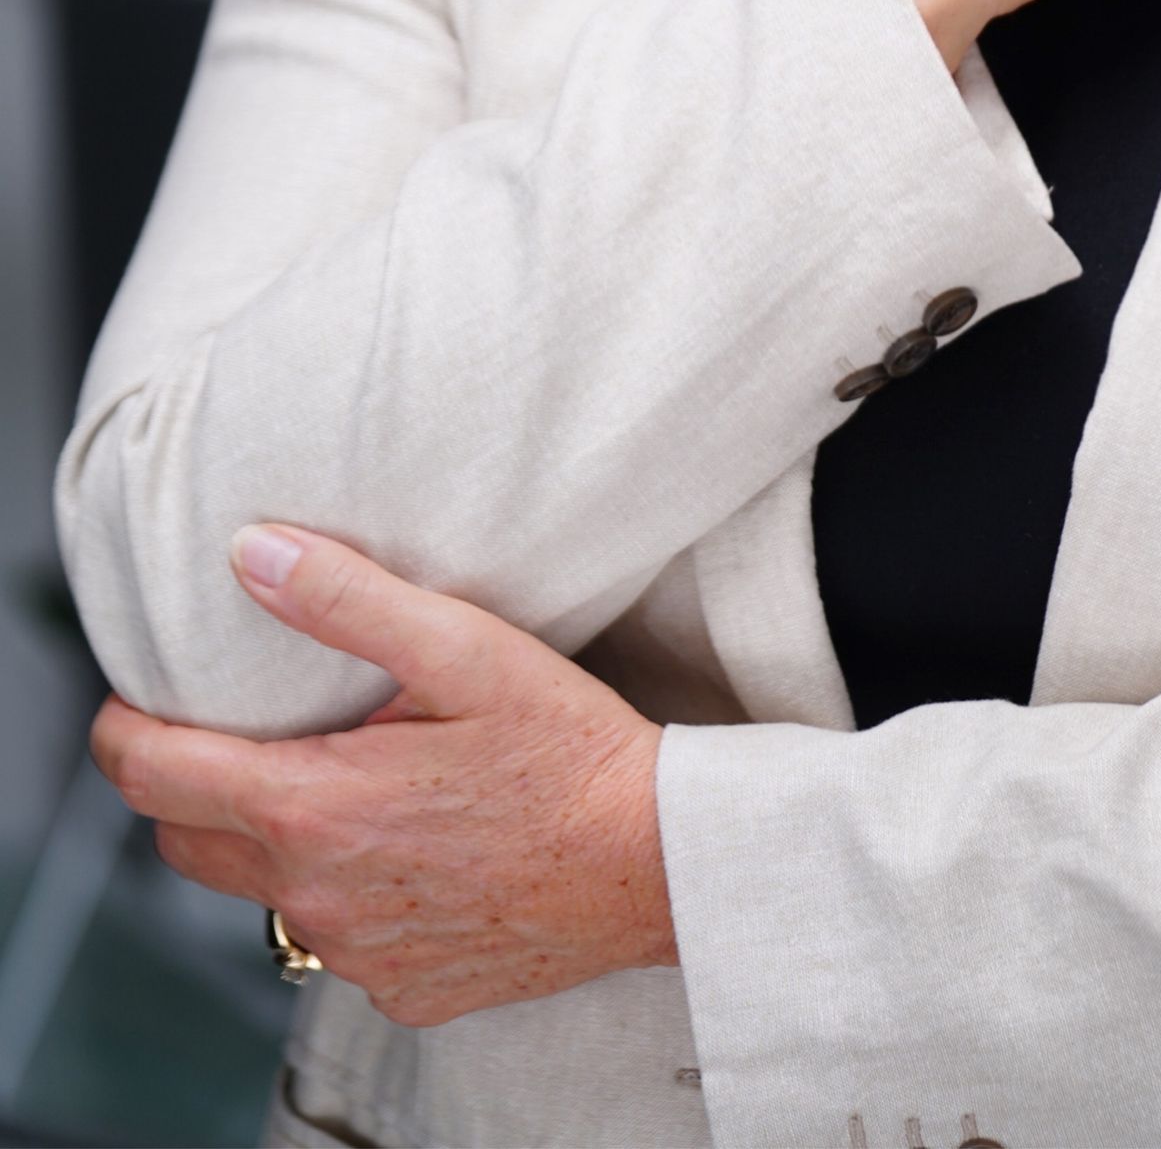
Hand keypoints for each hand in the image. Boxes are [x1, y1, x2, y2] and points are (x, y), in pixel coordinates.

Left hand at [90, 525, 676, 1025]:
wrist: (654, 863)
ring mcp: (359, 955)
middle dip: (188, 786)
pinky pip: (337, 940)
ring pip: (263, 896)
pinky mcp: (403, 988)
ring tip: (345, 779)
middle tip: (242, 730)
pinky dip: (348, 892)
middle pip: (185, 844)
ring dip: (275, 840)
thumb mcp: (463, 647)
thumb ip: (343, 599)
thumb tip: (249, 554)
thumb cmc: (568, 749)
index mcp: (315, 807)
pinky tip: (413, 846)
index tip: (132, 702)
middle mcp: (319, 897)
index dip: (123, 732)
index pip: (152, 778)